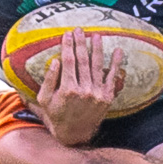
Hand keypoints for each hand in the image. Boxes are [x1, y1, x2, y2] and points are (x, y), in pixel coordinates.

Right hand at [34, 30, 125, 145]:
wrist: (74, 134)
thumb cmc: (55, 115)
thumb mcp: (44, 100)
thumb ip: (49, 80)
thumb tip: (55, 61)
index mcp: (67, 89)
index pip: (68, 61)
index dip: (68, 46)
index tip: (67, 34)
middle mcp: (84, 90)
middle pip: (83, 60)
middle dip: (81, 43)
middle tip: (80, 30)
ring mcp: (97, 93)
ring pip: (97, 66)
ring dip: (97, 49)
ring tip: (96, 36)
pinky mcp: (107, 97)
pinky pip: (112, 77)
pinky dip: (116, 64)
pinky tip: (118, 51)